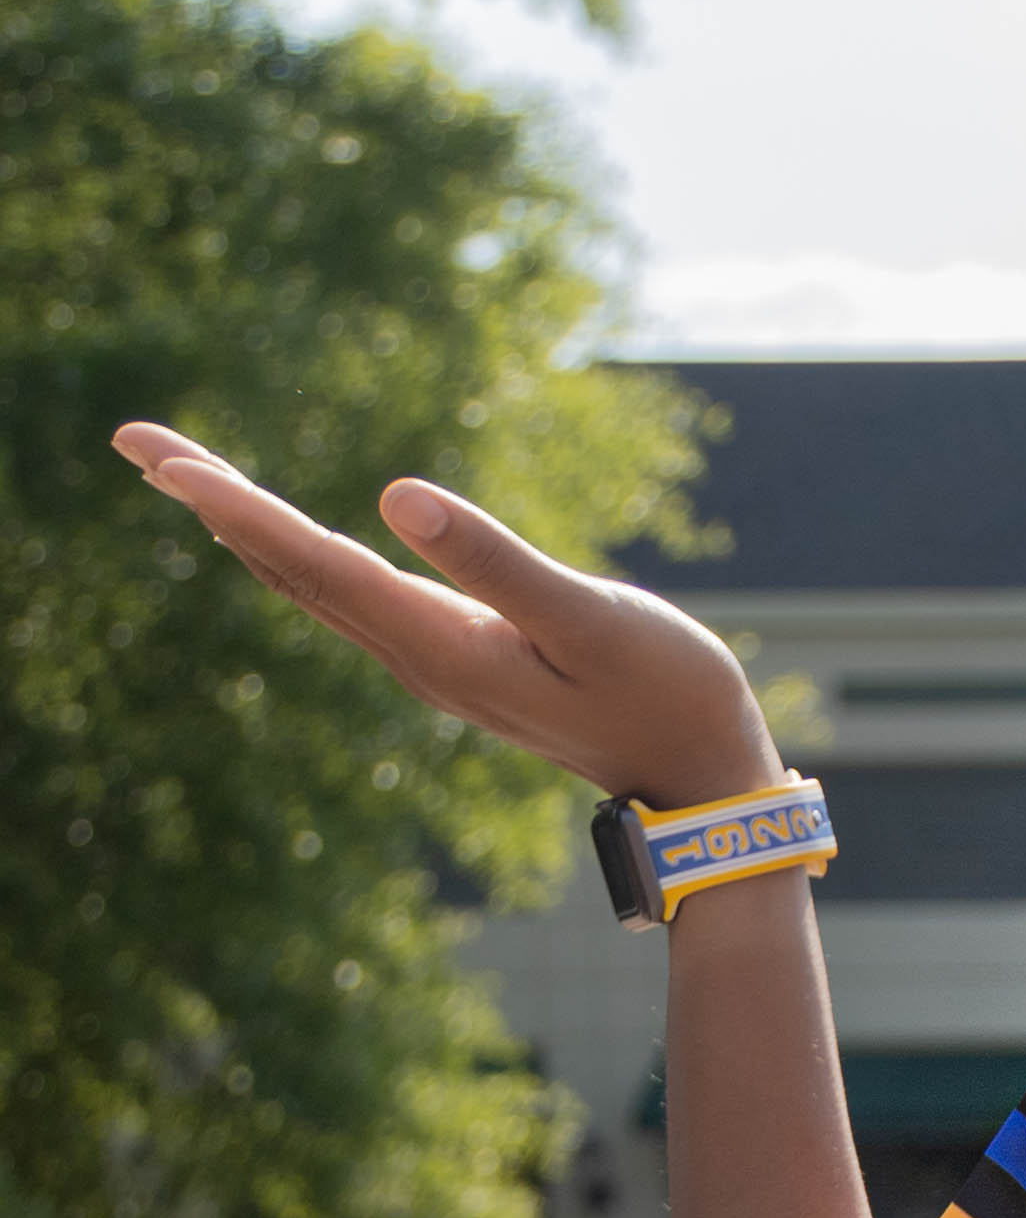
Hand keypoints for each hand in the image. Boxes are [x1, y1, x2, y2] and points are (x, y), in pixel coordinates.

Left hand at [107, 426, 785, 810]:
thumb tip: (397, 496)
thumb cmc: (667, 692)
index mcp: (439, 643)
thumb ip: (496, 560)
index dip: (234, 506)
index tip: (159, 457)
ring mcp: (435, 665)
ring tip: (184, 477)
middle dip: (211, 505)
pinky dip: (300, 558)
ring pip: (314, 587)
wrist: (700, 779)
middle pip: (291, 571)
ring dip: (244, 529)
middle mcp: (418, 658)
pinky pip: (351, 602)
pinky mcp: (460, 661)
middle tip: (134, 439)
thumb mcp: (591, 619)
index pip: (314, 562)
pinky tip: (284, 541)